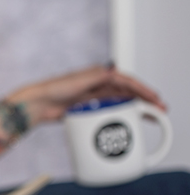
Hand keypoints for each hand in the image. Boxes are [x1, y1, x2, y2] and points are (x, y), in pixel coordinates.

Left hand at [9, 64, 166, 127]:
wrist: (37, 104)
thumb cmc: (53, 89)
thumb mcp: (78, 81)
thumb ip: (96, 77)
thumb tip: (113, 71)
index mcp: (99, 75)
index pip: (128, 82)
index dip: (143, 90)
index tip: (155, 98)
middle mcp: (98, 85)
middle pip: (127, 93)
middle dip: (143, 100)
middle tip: (158, 110)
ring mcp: (93, 97)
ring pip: (120, 102)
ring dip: (134, 109)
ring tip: (147, 118)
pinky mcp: (86, 108)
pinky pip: (108, 112)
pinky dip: (118, 116)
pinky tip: (125, 123)